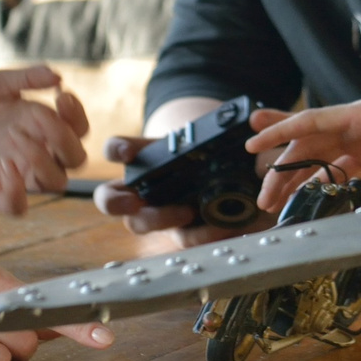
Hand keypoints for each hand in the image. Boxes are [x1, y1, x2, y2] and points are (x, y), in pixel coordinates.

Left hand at [0, 65, 88, 216]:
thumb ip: (22, 78)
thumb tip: (58, 76)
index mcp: (37, 126)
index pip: (77, 129)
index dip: (77, 115)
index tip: (61, 97)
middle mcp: (33, 152)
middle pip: (76, 158)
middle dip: (67, 139)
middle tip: (40, 120)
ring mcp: (16, 175)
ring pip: (57, 182)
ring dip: (43, 160)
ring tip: (14, 137)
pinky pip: (20, 206)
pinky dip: (17, 191)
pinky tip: (1, 166)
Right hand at [95, 99, 284, 244]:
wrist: (234, 175)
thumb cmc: (212, 151)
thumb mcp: (213, 139)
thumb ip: (225, 130)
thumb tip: (251, 121)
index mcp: (142, 158)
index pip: (115, 150)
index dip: (116, 150)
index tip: (127, 153)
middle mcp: (140, 189)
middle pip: (110, 199)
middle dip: (116, 201)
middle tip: (134, 200)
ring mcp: (157, 214)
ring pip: (140, 224)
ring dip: (159, 219)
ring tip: (187, 211)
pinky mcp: (182, 233)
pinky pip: (183, 239)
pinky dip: (199, 234)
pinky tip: (218, 227)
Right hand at [243, 85, 360, 204]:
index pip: (311, 122)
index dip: (280, 133)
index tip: (252, 144)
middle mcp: (356, 125)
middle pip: (307, 146)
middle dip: (282, 170)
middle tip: (263, 199)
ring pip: (318, 159)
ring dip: (296, 179)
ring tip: (274, 203)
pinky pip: (338, 167)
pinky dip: (320, 182)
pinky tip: (306, 198)